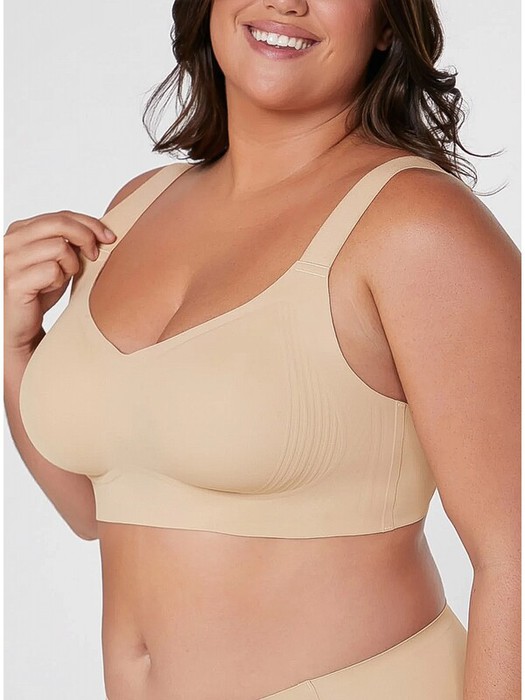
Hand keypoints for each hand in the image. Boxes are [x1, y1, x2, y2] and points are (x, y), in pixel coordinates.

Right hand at [4, 210, 115, 353]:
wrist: (20, 327)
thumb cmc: (39, 293)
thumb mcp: (57, 261)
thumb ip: (69, 243)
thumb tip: (98, 230)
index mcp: (19, 231)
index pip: (60, 216)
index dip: (89, 223)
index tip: (108, 237)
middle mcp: (10, 241)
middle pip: (60, 223)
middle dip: (86, 237)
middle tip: (95, 255)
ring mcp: (9, 261)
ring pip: (59, 247)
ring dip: (70, 265)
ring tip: (62, 278)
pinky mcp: (14, 281)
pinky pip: (52, 270)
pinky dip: (59, 280)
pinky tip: (49, 289)